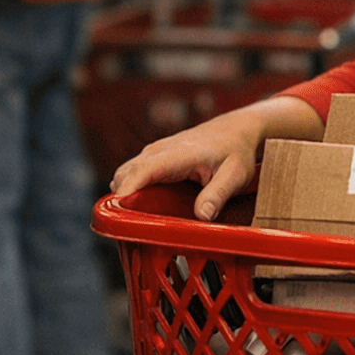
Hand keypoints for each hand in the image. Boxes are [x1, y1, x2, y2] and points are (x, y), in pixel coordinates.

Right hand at [109, 95, 323, 220]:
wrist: (238, 129)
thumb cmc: (237, 152)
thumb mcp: (236, 175)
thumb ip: (218, 195)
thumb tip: (202, 216)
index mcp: (181, 153)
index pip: (146, 169)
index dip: (128, 188)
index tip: (117, 207)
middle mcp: (163, 149)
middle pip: (128, 172)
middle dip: (120, 196)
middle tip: (122, 225)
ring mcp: (157, 151)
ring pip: (127, 171)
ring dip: (123, 192)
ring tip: (129, 219)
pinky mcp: (156, 156)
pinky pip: (134, 171)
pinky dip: (130, 186)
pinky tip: (138, 206)